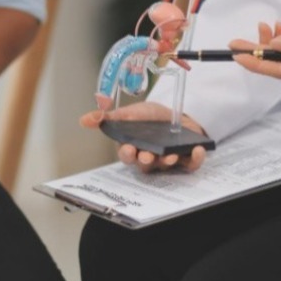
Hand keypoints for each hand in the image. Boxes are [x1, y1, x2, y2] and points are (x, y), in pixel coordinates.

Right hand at [79, 101, 208, 172]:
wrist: (175, 114)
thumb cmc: (149, 118)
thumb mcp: (129, 113)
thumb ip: (109, 117)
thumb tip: (83, 120)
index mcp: (134, 148)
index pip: (127, 156)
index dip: (127, 154)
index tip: (128, 149)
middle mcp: (150, 158)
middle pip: (145, 165)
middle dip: (146, 160)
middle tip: (147, 155)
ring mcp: (168, 160)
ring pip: (166, 167)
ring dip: (168, 161)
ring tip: (170, 154)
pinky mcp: (186, 159)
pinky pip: (190, 165)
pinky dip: (195, 159)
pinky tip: (197, 150)